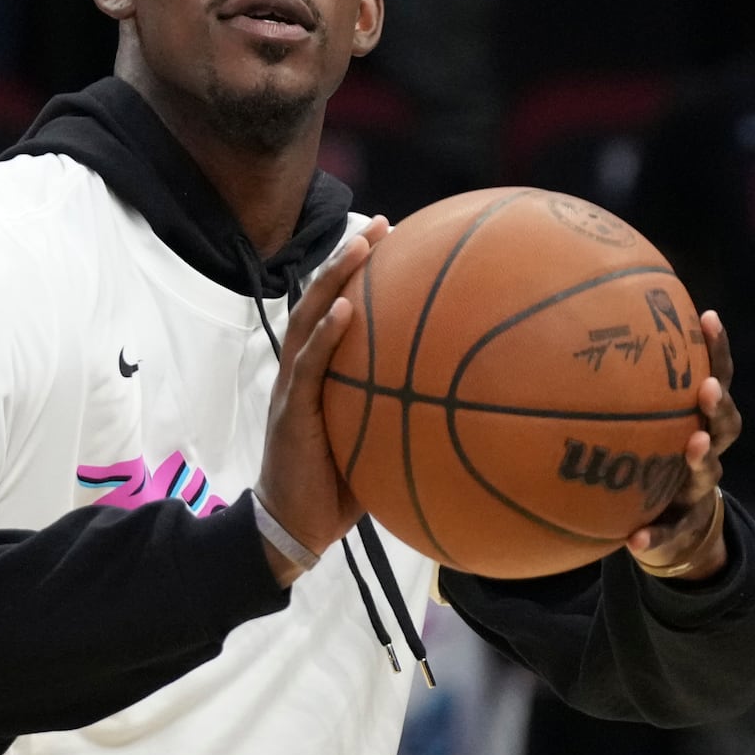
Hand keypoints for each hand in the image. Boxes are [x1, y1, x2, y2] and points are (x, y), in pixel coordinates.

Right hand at [255, 215, 389, 585]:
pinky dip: (325, 334)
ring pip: (308, 319)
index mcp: (320, 377)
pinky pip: (308, 366)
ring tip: (360, 244)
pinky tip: (346, 308)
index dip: (359, 275)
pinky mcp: (290, 412)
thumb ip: (400, 418)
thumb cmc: (337, 492)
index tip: (395, 242)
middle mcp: (301, 372)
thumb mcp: (375, 446)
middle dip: (347, 258)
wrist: (293, 529)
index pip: (337, 313)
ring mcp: (292, 389)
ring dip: (333, 278)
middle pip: (319, 300)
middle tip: (380, 224)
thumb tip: (463, 406)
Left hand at [627, 310, 737, 580]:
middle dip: (717, 404)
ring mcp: (695, 493)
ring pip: (707, 475)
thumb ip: (609, 389)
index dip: (716, 351)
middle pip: (724, 426)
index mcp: (693, 421)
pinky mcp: (681, 531)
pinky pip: (670, 535)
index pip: (713, 378)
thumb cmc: (643, 461)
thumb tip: (558, 326)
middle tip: (706, 388)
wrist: (671, 532)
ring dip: (700, 459)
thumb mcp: (632, 424)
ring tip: (691, 447)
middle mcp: (702, 453)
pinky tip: (635, 541)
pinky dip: (655, 538)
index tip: (709, 318)